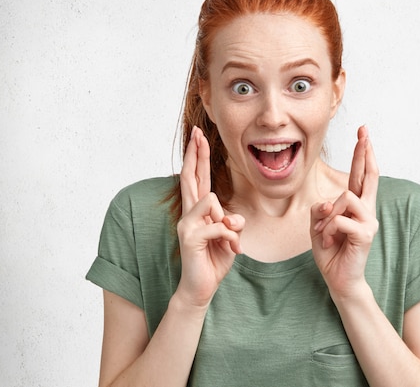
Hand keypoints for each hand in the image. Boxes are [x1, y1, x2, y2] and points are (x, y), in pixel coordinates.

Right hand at [176, 126, 244, 307]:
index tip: (198, 136)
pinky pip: (220, 225)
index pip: (197, 177)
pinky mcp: (189, 236)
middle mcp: (188, 212)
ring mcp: (186, 223)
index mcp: (198, 210)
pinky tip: (230, 249)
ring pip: (211, 200)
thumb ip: (232, 221)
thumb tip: (233, 216)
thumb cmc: (215, 259)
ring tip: (229, 241)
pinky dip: (231, 237)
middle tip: (197, 131)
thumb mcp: (231, 236)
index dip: (198, 156)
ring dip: (228, 222)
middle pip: (191, 175)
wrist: (202, 287)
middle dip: (196, 152)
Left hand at [311, 125, 379, 298]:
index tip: (364, 134)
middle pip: (368, 175)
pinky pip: (339, 219)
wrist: (339, 280)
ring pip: (345, 198)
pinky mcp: (365, 234)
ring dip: (327, 215)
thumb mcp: (317, 225)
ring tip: (325, 233)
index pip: (361, 176)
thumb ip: (320, 209)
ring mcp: (368, 222)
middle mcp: (366, 211)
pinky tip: (327, 242)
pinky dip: (326, 230)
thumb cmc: (330, 251)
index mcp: (356, 206)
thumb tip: (329, 203)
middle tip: (364, 132)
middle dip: (365, 152)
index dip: (362, 155)